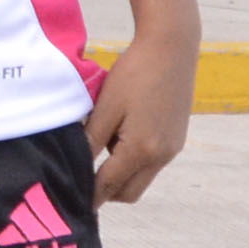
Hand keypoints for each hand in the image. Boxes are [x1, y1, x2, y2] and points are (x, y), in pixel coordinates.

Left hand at [83, 19, 195, 205]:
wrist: (172, 47)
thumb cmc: (135, 72)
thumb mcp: (106, 106)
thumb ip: (91, 141)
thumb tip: (77, 167)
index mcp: (141, 150)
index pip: (110, 187)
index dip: (90, 197)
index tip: (71, 201)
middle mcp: (161, 156)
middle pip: (129, 193)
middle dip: (106, 192)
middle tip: (83, 178)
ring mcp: (173, 149)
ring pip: (141, 179)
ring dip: (121, 175)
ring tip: (102, 149)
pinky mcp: (177, 139)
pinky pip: (152, 164)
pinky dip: (134, 161)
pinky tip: (122, 136)